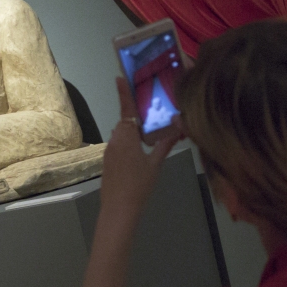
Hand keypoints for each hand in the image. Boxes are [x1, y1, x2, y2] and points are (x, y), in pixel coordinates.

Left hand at [100, 78, 179, 223]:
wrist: (119, 209)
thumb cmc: (139, 185)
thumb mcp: (155, 164)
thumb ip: (165, 144)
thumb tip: (178, 128)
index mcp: (126, 137)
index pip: (126, 110)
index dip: (123, 93)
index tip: (119, 77)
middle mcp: (115, 140)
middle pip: (126, 123)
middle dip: (137, 119)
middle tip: (153, 116)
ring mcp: (109, 151)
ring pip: (123, 135)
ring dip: (134, 134)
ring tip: (150, 139)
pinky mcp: (108, 161)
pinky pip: (119, 146)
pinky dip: (129, 145)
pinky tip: (139, 155)